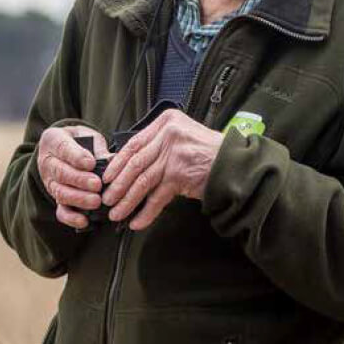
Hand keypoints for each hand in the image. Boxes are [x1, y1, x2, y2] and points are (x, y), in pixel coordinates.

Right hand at [36, 125, 109, 229]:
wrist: (64, 148)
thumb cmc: (79, 140)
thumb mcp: (87, 135)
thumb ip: (98, 147)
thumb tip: (112, 160)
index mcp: (53, 140)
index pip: (63, 148)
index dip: (76, 157)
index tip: (91, 163)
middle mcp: (48, 162)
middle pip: (60, 173)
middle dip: (79, 180)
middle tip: (97, 184)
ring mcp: (51, 182)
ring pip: (60, 193)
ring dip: (78, 199)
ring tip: (96, 201)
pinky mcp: (57, 198)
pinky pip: (61, 210)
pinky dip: (71, 218)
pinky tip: (84, 221)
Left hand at [100, 109, 223, 230]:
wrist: (236, 165)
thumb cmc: (209, 153)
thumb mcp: (182, 136)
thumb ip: (158, 145)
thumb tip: (128, 166)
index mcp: (167, 121)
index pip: (134, 144)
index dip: (117, 163)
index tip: (107, 177)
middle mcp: (169, 135)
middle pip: (135, 164)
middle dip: (118, 185)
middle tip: (107, 199)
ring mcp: (174, 155)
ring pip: (142, 182)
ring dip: (127, 201)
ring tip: (116, 213)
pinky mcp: (180, 175)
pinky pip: (157, 197)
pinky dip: (146, 212)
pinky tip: (136, 221)